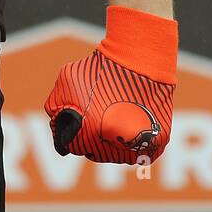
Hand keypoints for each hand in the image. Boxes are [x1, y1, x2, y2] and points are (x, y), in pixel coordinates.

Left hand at [44, 6, 176, 164]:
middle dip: (91, 135)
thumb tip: (60, 132)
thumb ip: (55, 107)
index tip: (79, 114)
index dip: (72, 129)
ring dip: (112, 140)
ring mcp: (137, 149)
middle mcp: (114, 148)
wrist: (140, 58)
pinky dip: (132, 141)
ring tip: (114, 113)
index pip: (72, 146)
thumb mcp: (67, 80)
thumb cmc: (100, 68)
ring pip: (117, 153)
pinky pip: (139, 151)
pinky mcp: (156, 146)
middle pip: (95, 152)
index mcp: (88, 134)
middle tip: (97, 112)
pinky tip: (129, 120)